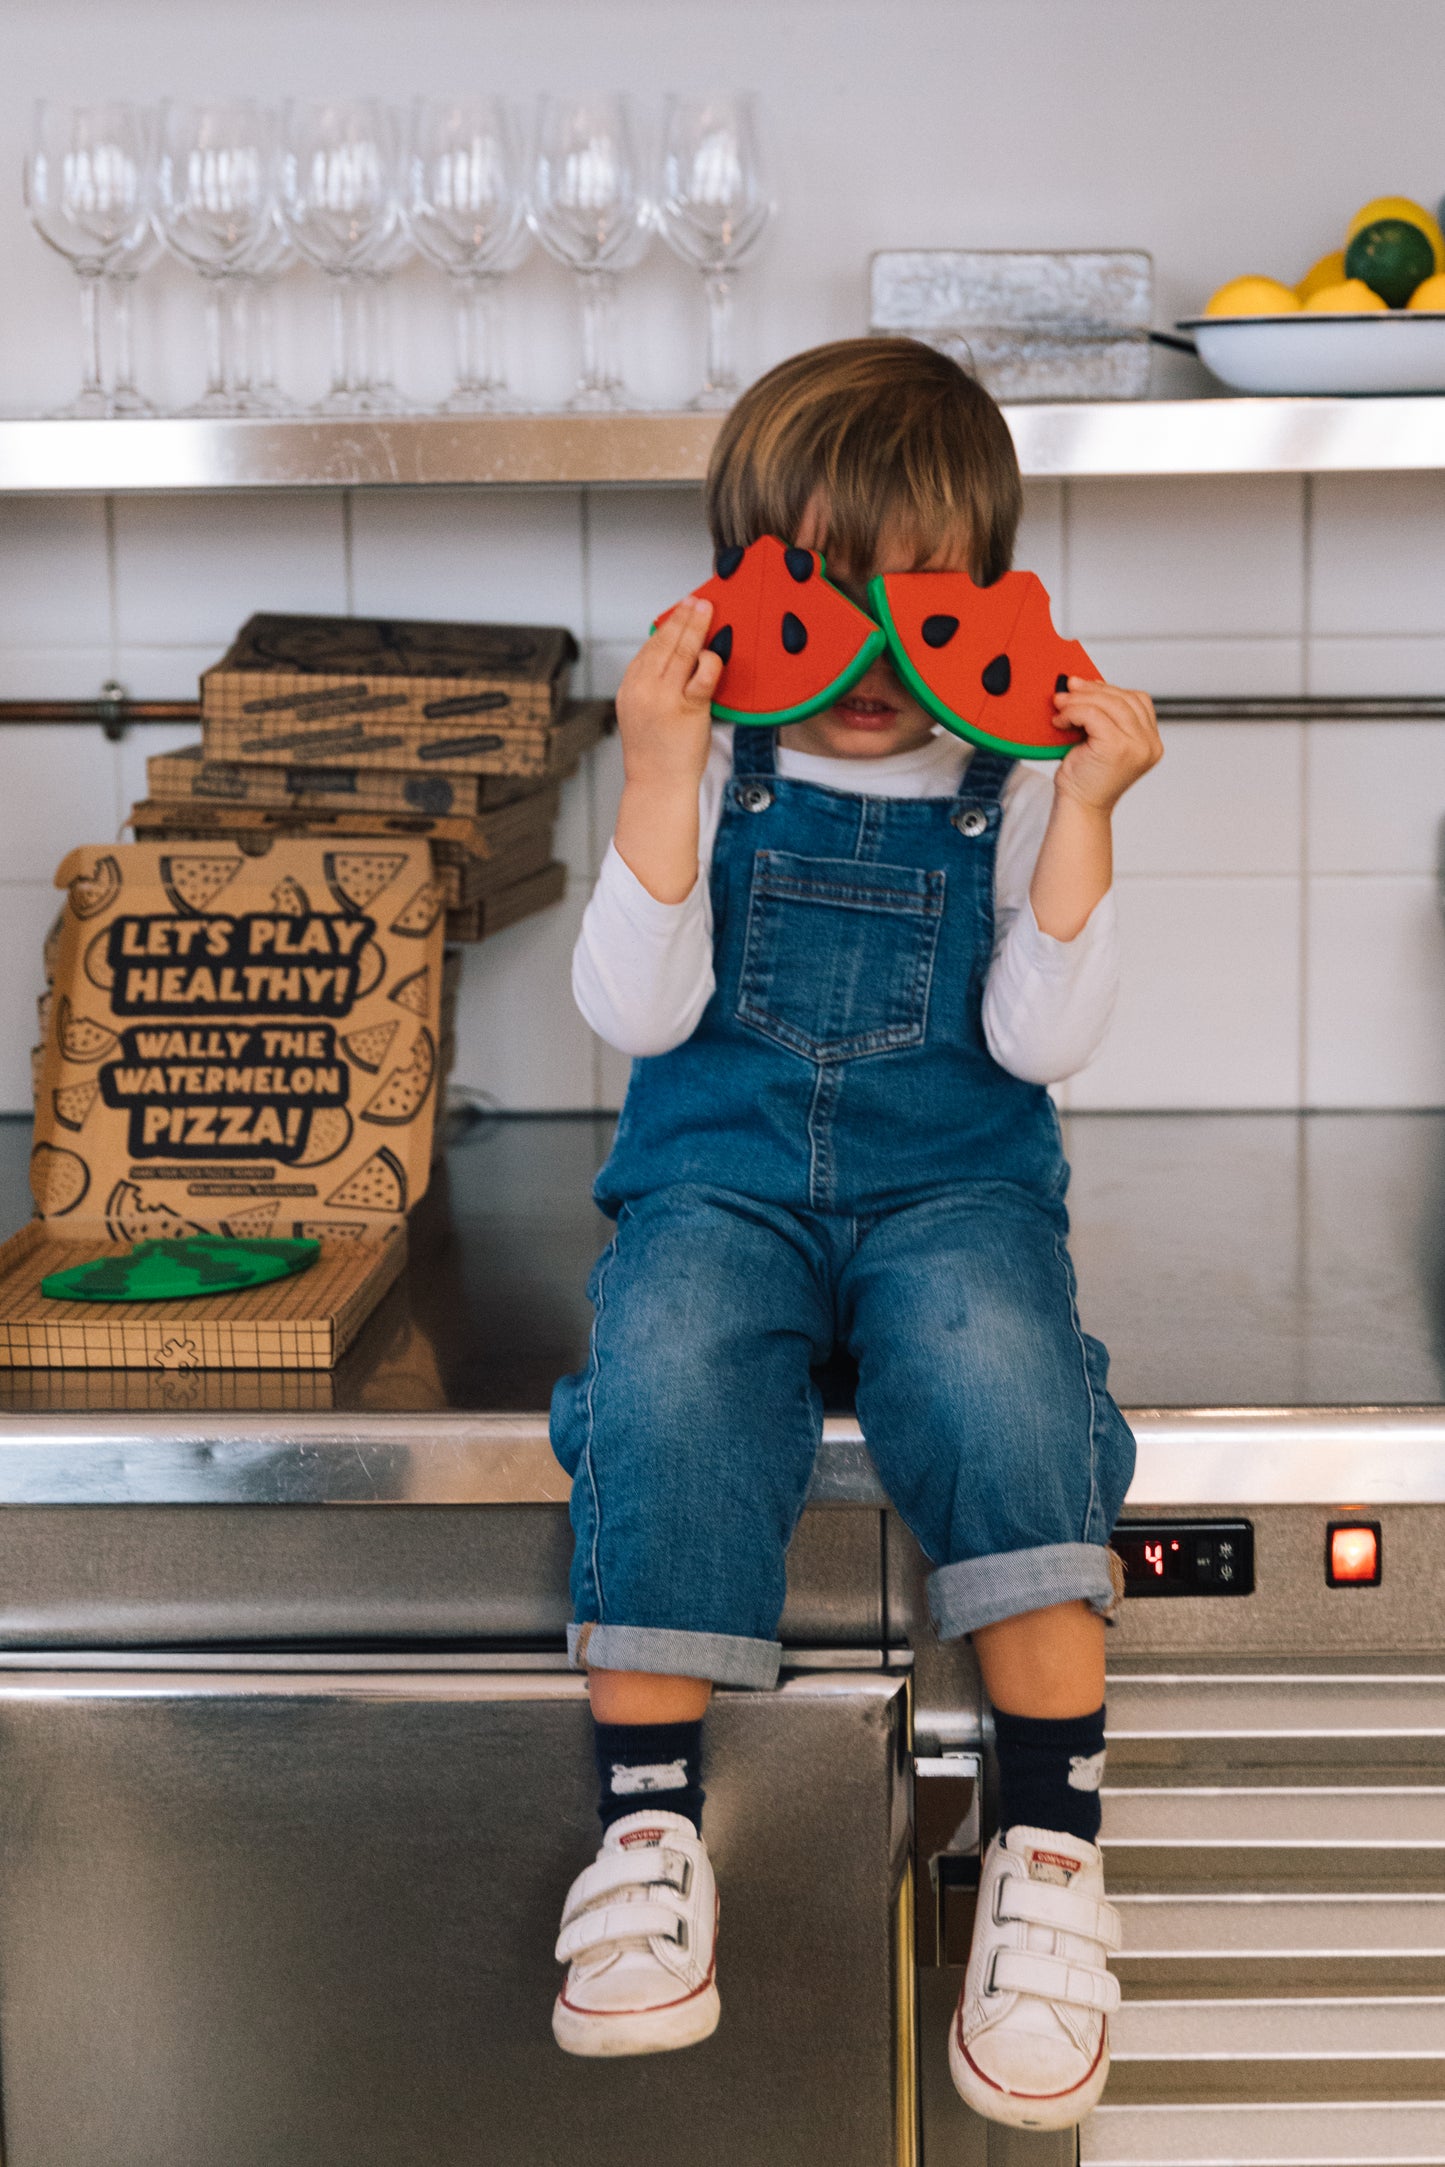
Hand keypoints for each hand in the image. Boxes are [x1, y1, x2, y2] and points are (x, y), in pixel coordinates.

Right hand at [616, 596, 721, 795]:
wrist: (657, 784)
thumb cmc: (654, 753)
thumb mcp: (640, 712)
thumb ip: (651, 685)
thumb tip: (672, 658)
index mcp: (630, 687)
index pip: (648, 647)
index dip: (665, 625)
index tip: (678, 611)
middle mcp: (643, 689)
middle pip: (664, 643)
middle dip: (681, 618)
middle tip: (695, 601)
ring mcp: (664, 698)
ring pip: (682, 651)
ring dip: (696, 627)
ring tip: (706, 610)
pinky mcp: (688, 710)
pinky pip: (702, 676)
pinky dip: (710, 661)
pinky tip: (715, 653)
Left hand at [1053, 679, 1161, 813]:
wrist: (1079, 807)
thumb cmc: (1085, 778)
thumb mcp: (1100, 741)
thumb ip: (1105, 715)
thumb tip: (1086, 682)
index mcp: (1151, 742)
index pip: (1137, 700)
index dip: (1109, 689)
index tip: (1083, 687)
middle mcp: (1149, 744)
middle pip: (1124, 699)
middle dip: (1091, 690)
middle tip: (1066, 691)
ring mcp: (1137, 746)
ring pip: (1109, 704)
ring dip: (1080, 700)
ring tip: (1060, 705)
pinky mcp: (1117, 747)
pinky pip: (1094, 714)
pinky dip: (1074, 712)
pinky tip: (1061, 721)